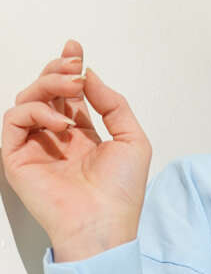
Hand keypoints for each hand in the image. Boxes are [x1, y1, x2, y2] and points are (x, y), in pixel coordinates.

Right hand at [1, 39, 151, 251]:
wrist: (103, 224)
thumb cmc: (121, 193)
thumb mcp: (132, 140)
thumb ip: (113, 104)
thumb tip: (90, 76)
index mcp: (82, 136)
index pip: (68, 95)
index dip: (69, 69)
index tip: (76, 49)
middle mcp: (56, 139)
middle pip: (46, 92)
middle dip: (58, 71)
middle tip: (75, 66)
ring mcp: (35, 148)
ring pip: (28, 99)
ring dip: (49, 85)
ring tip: (73, 88)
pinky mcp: (17, 158)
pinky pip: (15, 120)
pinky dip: (36, 111)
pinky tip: (61, 123)